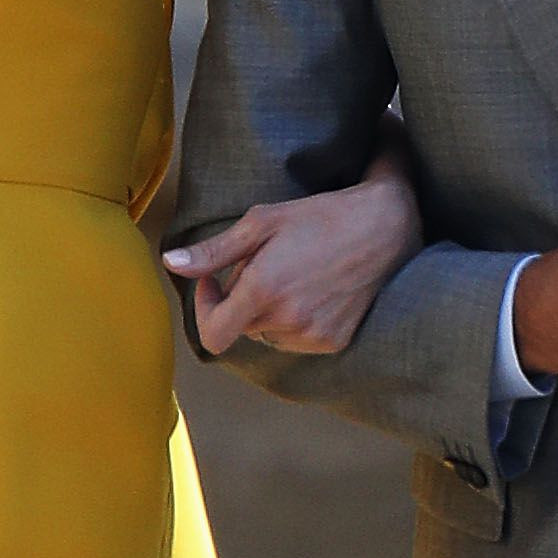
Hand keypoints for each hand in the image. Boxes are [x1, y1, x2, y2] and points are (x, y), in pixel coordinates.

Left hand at [164, 152, 422, 355]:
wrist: (386, 228)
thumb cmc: (320, 216)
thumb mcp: (262, 222)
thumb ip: (214, 251)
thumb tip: (171, 263)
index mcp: (263, 291)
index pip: (213, 335)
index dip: (205, 310)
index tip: (215, 281)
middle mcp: (287, 321)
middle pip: (241, 326)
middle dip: (241, 299)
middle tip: (263, 263)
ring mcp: (312, 335)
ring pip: (268, 334)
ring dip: (269, 312)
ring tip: (293, 274)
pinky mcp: (334, 341)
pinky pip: (296, 340)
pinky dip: (295, 321)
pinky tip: (314, 289)